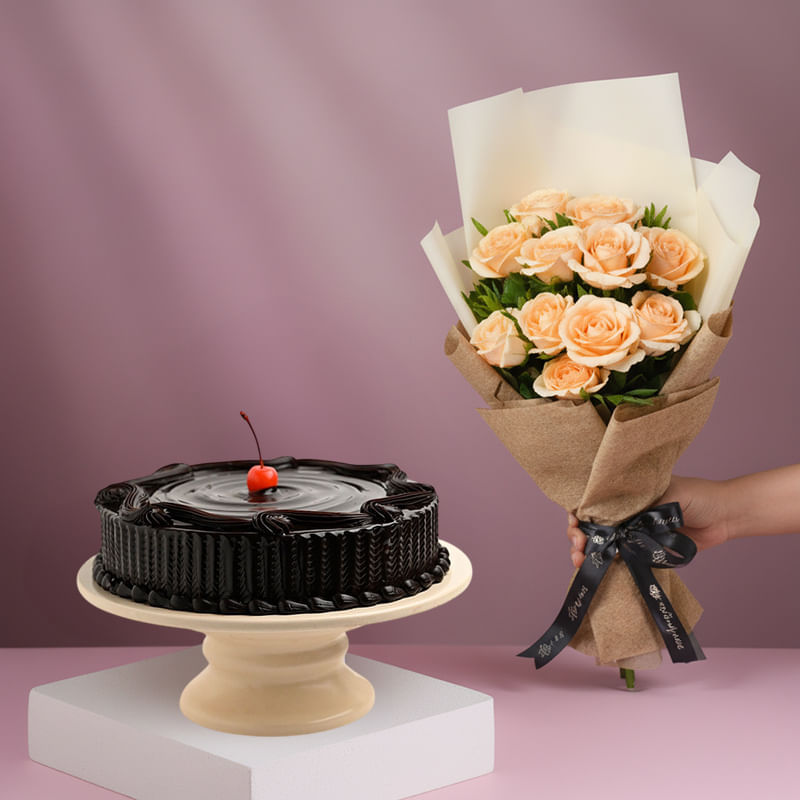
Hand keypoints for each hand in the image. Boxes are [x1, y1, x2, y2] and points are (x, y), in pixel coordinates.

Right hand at [567, 475, 730, 567]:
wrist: (725, 517)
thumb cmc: (696, 496)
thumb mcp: (664, 494)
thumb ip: (640, 510)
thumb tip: (614, 527)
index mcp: (626, 492)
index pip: (592, 501)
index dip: (578, 513)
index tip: (575, 524)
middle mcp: (625, 511)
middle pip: (591, 524)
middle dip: (577, 536)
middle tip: (578, 548)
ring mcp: (634, 531)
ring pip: (603, 543)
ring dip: (589, 554)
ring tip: (581, 562)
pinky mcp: (646, 550)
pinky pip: (623, 558)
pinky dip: (608, 565)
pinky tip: (599, 570)